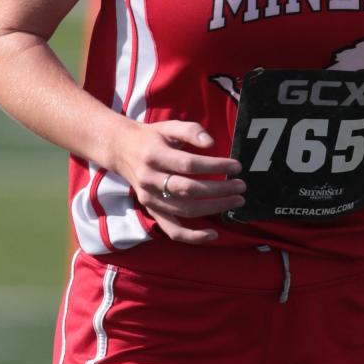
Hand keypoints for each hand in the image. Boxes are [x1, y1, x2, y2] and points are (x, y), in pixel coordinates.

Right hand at [113, 119, 244, 243]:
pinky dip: (192, 236)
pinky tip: (213, 234)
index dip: (215, 167)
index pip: (189, 165)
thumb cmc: (151, 137)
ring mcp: (150, 199)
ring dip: (214, 208)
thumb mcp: (168, 126)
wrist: (122, 150)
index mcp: (154, 156)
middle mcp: (150, 180)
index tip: (236, 167)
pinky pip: (172, 230)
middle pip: (189, 190)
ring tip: (236, 200)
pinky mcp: (152, 211)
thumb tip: (211, 143)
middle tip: (241, 185)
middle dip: (219, 189)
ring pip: (185, 210)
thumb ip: (190, 130)